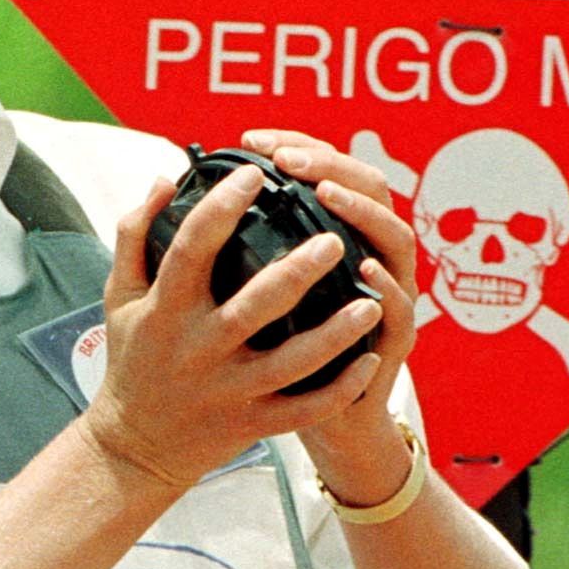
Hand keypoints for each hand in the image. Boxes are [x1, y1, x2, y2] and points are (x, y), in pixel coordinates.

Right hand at [80, 160, 386, 490]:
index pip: (191, 250)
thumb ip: (135, 236)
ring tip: (370, 302)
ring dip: (334, 334)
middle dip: (296, 272)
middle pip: (252, 307)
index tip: (254, 175)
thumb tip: (164, 180)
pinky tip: (368, 360)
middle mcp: (199, 349)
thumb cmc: (134, 359)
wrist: (135, 448)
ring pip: (291, 363)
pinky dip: (339, 389)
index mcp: (166, 310)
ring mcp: (229, 390)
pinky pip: (302, 410)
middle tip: (333, 239)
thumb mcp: (121, 297)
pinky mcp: (251, 423)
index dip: (220, 209)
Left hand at [235, 129, 420, 496]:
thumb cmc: (274, 357)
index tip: (255, 141)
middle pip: (370, 189)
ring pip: (394, 241)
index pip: (328, 170)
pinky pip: (400, 311)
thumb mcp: (246, 297)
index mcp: (334, 239)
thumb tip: (167, 192)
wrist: (324, 426)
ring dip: (363, 214)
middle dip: (331, 167)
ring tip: (327, 196)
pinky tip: (363, 272)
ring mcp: (388, 296)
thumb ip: (224, 247)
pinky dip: (386, 288)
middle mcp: (370, 255)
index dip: (299, 148)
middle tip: (290, 161)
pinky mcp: (393, 342)